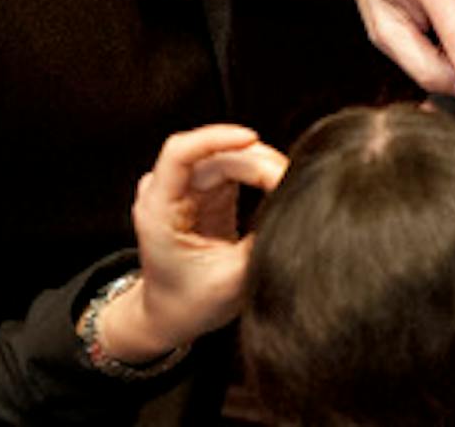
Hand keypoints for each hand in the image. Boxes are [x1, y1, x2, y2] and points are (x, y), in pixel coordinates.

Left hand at [100, 125, 288, 361]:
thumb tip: (295, 211)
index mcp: (158, 210)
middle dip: (256, 162)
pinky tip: (279, 186)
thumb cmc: (189, 304)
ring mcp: (186, 191)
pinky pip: (234, 170)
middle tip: (291, 181)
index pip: (180, 153)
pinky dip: (259, 175)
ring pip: (228, 159)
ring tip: (288, 185)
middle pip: (215, 156)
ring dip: (261, 167)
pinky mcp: (206, 193)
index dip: (216, 138)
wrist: (170, 317)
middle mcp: (167, 193)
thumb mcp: (231, 280)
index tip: (251, 139)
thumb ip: (262, 244)